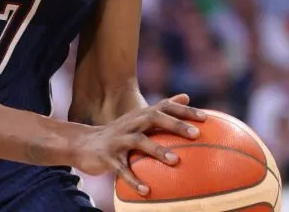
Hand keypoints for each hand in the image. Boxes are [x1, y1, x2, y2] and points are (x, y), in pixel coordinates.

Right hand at [74, 94, 205, 194]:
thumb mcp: (138, 119)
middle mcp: (130, 123)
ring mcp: (118, 139)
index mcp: (139, 116)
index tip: (206, 118)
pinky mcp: (107, 156)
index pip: (164, 107)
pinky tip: (147, 191)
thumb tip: (186, 96)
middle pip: (153, 118)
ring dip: (157, 150)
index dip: (184, 111)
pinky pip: (122, 168)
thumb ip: (161, 110)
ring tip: (176, 161)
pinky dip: (133, 179)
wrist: (82, 143)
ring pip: (138, 141)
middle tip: (196, 134)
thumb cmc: (119, 133)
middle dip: (174, 124)